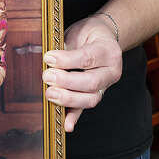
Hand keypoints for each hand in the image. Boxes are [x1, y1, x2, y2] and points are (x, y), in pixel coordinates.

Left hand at [42, 16, 123, 131]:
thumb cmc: (88, 34)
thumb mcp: (78, 33)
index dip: (66, 60)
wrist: (102, 37)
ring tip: (49, 93)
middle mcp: (111, 71)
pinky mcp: (95, 95)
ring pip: (91, 99)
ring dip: (68, 99)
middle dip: (66, 82)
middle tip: (47, 77)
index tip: (48, 58)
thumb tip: (47, 61)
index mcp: (108, 51)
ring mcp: (105, 86)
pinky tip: (66, 125)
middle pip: (91, 82)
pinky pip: (85, 108)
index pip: (88, 58)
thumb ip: (66, 47)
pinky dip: (75, 117)